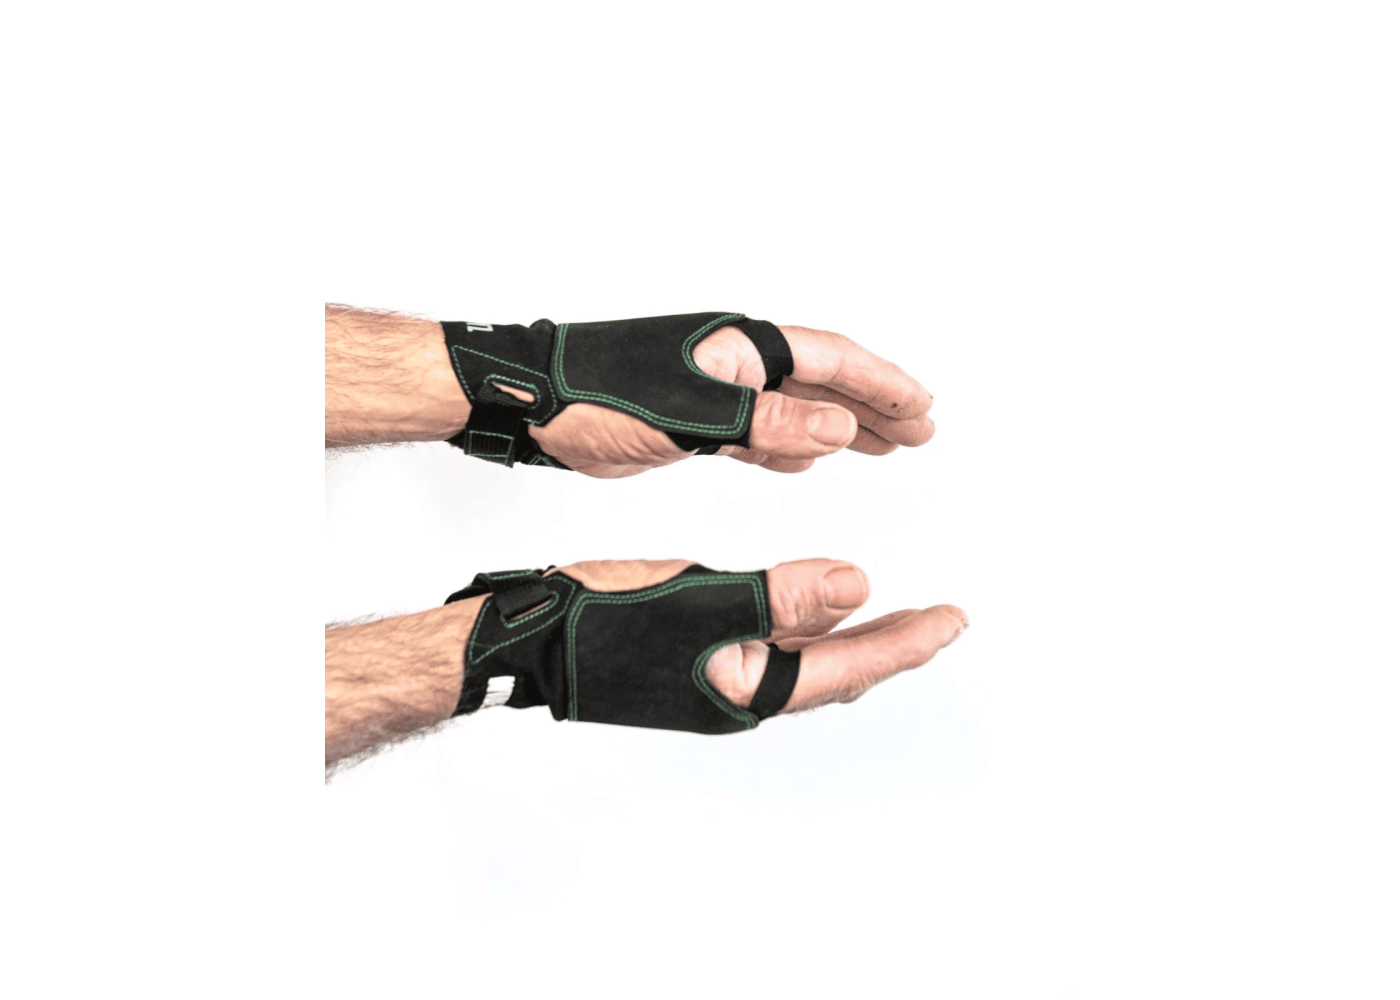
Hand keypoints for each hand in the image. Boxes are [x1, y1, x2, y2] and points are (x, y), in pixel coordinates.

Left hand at [521, 323, 935, 477]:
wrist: (538, 402)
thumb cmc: (600, 393)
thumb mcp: (692, 413)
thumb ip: (767, 421)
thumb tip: (840, 426)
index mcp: (742, 348)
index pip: (832, 360)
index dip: (883, 384)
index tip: (923, 408)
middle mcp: (736, 364)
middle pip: (824, 381)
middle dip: (875, 405)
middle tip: (921, 431)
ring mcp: (717, 392)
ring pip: (795, 409)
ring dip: (840, 427)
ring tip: (885, 446)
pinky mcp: (693, 423)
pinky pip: (759, 434)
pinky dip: (789, 447)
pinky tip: (809, 460)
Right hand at [549, 558, 967, 714]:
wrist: (529, 640)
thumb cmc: (601, 624)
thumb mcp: (700, 601)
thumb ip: (781, 597)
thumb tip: (857, 588)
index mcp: (750, 687)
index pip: (851, 665)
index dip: (908, 642)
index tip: (954, 619)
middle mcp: (743, 691)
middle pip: (840, 670)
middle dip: (894, 644)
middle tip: (944, 622)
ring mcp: (719, 676)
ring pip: (810, 658)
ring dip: (855, 635)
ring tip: (898, 615)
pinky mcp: (698, 656)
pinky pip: (775, 644)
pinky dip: (808, 624)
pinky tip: (816, 606)